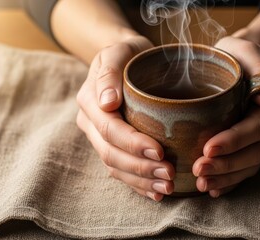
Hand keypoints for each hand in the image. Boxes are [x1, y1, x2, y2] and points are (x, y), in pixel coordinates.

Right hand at [76, 36, 174, 200]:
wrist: (126, 60)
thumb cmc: (128, 55)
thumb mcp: (118, 52)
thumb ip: (109, 72)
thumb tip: (106, 102)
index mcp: (90, 102)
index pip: (110, 130)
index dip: (134, 144)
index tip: (160, 152)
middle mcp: (91, 123)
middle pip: (112, 153)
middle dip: (140, 168)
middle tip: (169, 174)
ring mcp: (99, 138)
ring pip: (115, 167)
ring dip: (141, 181)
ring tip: (167, 187)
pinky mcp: (111, 146)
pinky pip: (120, 171)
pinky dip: (138, 184)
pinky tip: (156, 192)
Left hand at [192, 36, 259, 197]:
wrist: (239, 63)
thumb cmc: (238, 56)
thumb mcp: (246, 51)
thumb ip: (257, 65)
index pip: (254, 128)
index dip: (233, 141)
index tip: (207, 148)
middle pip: (253, 153)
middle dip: (226, 165)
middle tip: (199, 170)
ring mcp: (259, 139)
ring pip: (249, 165)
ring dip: (226, 178)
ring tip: (202, 185)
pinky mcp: (247, 147)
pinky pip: (243, 170)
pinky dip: (230, 183)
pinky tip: (213, 190)